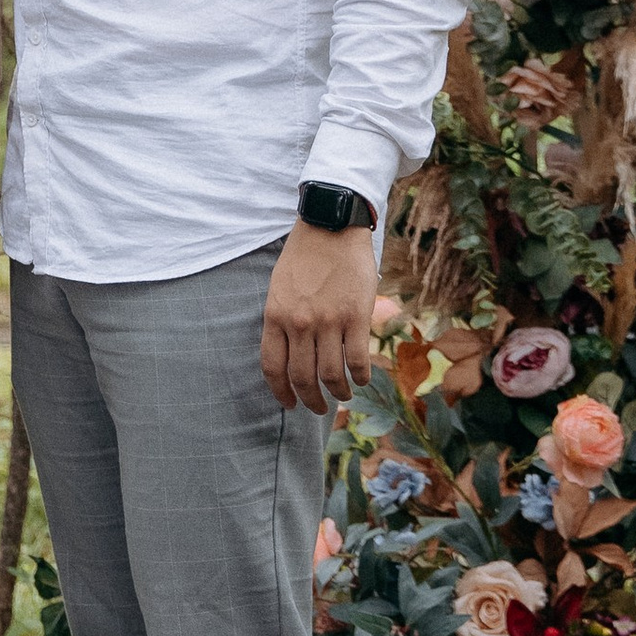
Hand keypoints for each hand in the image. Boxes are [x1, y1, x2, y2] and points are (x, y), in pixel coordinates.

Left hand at [259, 224, 377, 411]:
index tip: (289, 404)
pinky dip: (361, 376)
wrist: (331, 227)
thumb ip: (283, 320)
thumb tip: (290, 354)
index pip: (273, 367)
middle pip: (303, 377)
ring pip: (332, 374)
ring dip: (339, 392)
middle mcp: (299, 323)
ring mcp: (328, 321)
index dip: (281, 392)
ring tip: (343, 396)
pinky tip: (362, 379)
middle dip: (311, 400)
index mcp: (275, 316)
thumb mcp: (279, 288)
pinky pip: (358, 359)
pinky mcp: (356, 316)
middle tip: (320, 408)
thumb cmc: (304, 256)